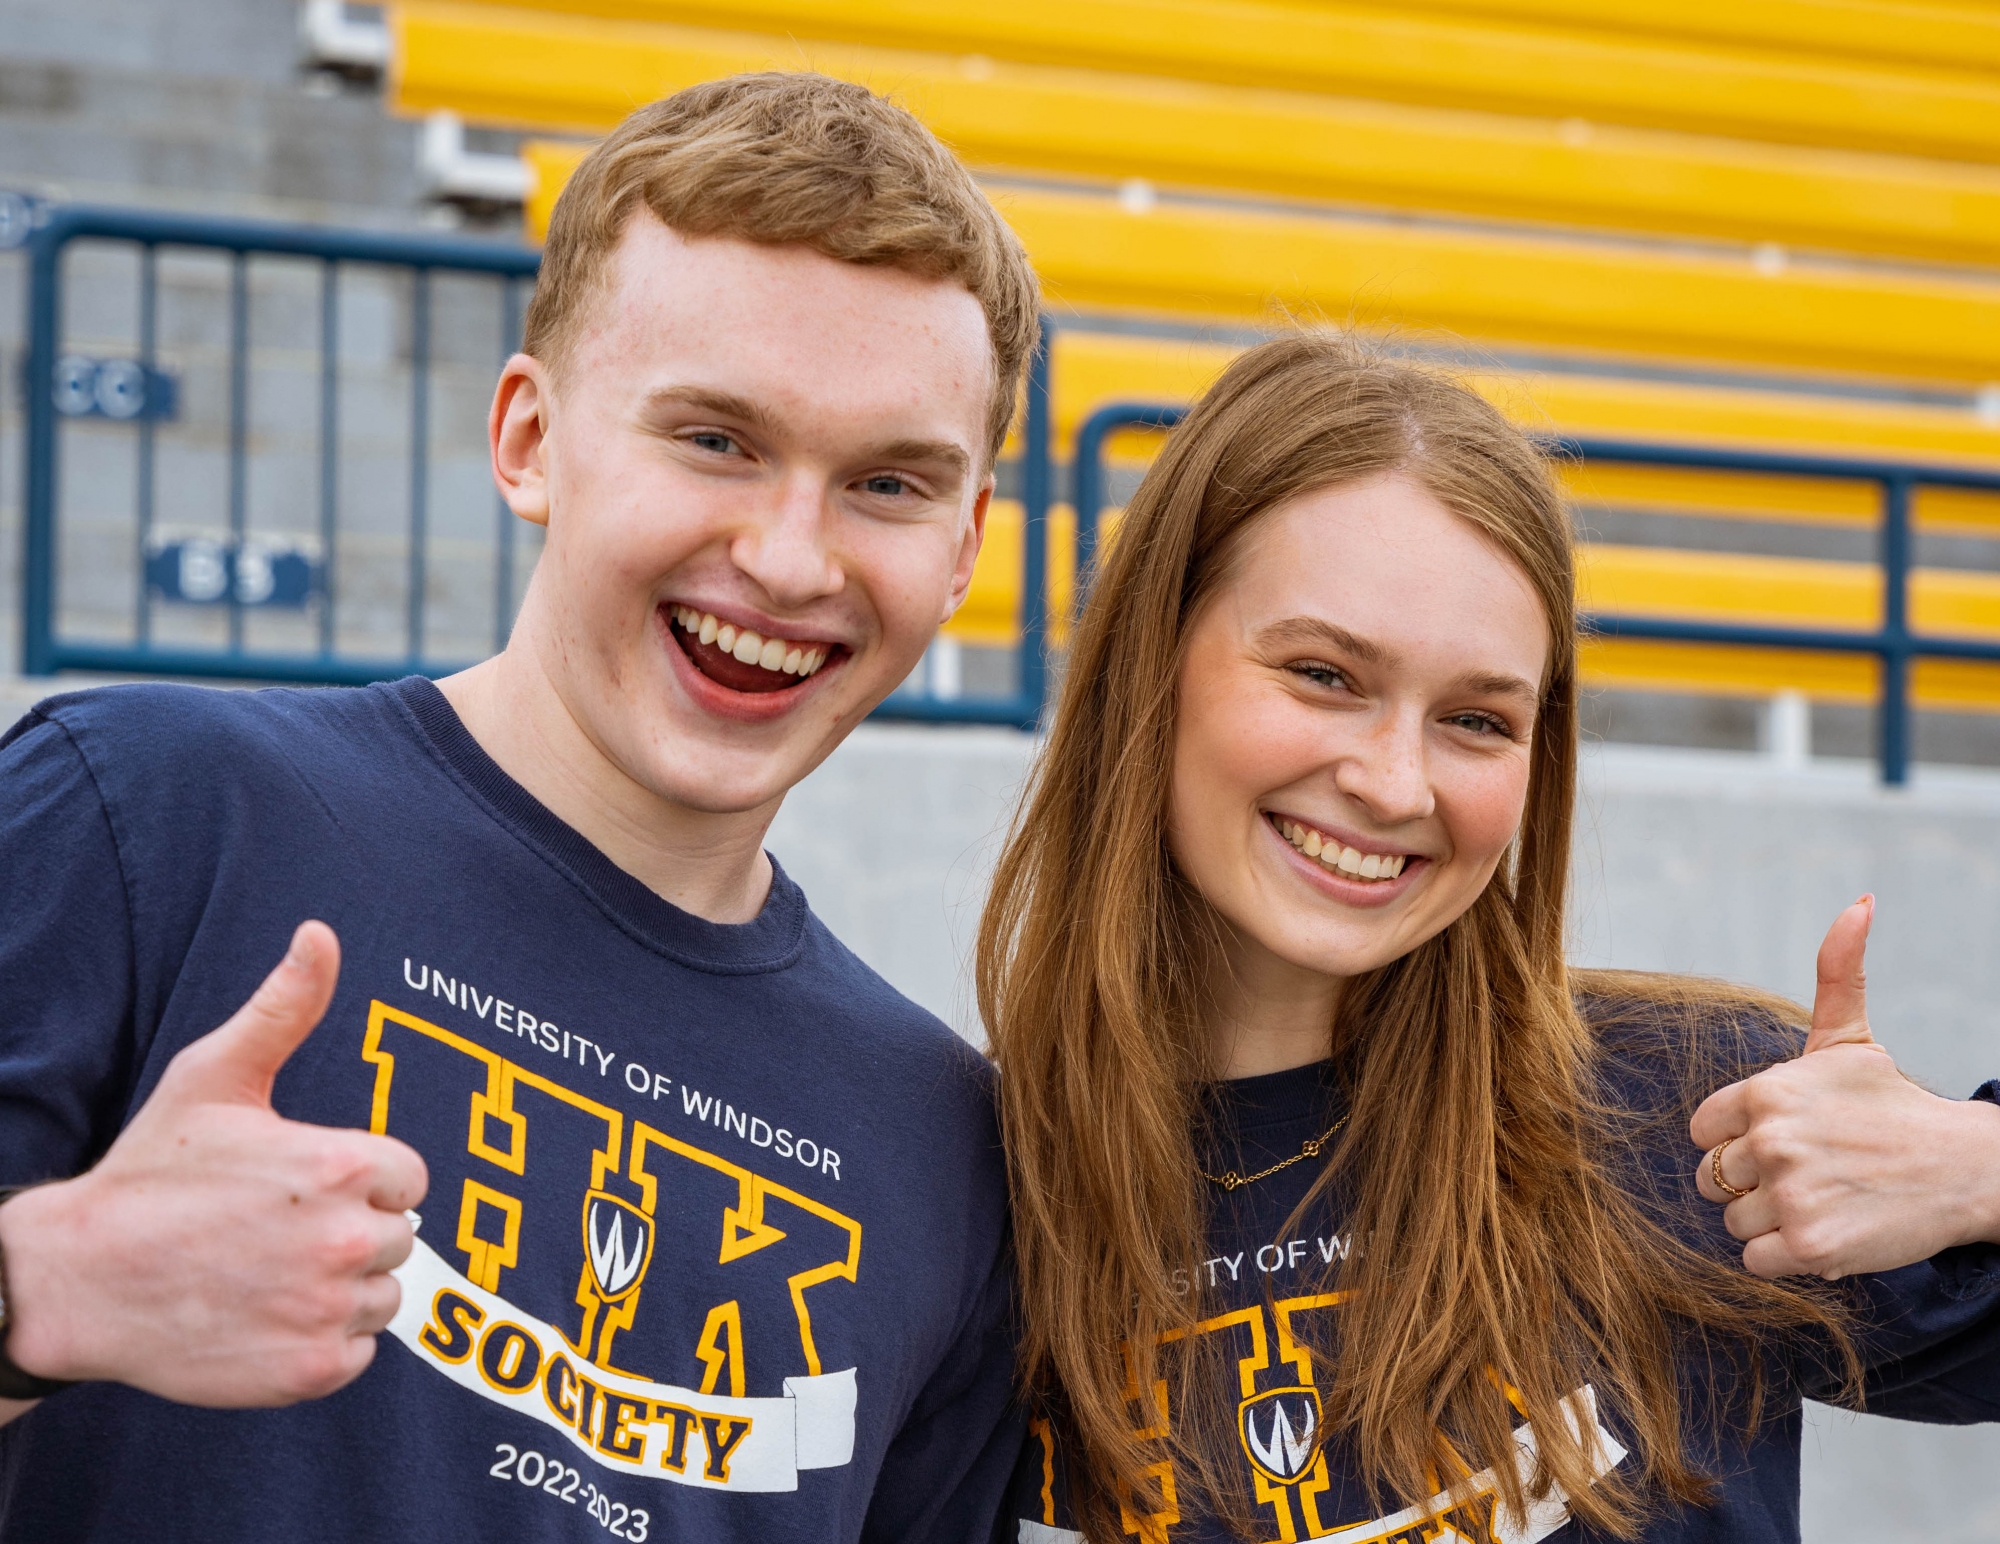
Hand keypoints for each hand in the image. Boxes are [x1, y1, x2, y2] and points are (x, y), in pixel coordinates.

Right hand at [0, 922, 427, 1403]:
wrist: (78, 1281)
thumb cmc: (150, 1174)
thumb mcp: (215, 1076)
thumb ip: (284, 1007)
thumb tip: (319, 934)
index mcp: (342, 1167)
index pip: (409, 1178)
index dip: (362, 1179)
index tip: (305, 1184)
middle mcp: (347, 1241)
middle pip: (399, 1238)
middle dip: (350, 1231)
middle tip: (275, 1230)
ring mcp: (327, 1311)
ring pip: (382, 1297)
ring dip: (339, 1289)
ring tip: (268, 1270)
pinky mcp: (308, 1371)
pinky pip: (358, 1353)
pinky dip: (322, 1342)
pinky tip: (267, 1315)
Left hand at [1691, 896, 1999, 1278]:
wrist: (1963, 1171)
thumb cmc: (1893, 1107)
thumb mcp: (1852, 1039)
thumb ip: (1836, 972)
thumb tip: (1859, 903)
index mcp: (1766, 1091)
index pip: (1702, 1131)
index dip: (1735, 1140)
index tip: (1780, 1139)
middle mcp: (1771, 1139)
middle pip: (1712, 1179)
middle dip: (1753, 1182)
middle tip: (1810, 1172)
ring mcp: (1790, 1193)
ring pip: (1732, 1221)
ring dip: (1770, 1220)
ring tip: (1823, 1198)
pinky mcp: (1809, 1246)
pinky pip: (1755, 1260)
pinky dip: (1785, 1256)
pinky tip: (1826, 1230)